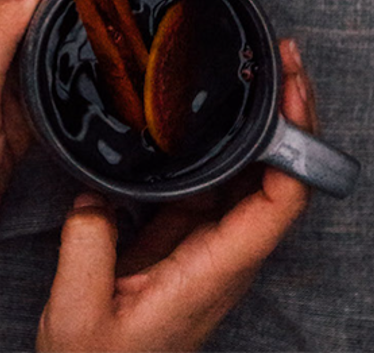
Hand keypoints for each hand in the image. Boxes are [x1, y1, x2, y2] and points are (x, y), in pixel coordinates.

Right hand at [37, 39, 316, 351]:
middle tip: (277, 63)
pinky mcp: (180, 246)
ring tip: (246, 80)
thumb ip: (85, 244)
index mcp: (210, 275)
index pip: (280, 204)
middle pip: (277, 181)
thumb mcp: (77, 310)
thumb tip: (94, 193)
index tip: (289, 93)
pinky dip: (213, 154)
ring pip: (244, 182)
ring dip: (254, 131)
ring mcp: (203, 251)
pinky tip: (198, 126)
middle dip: (287, 118)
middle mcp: (220, 259)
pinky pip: (206, 192)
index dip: (295, 145)